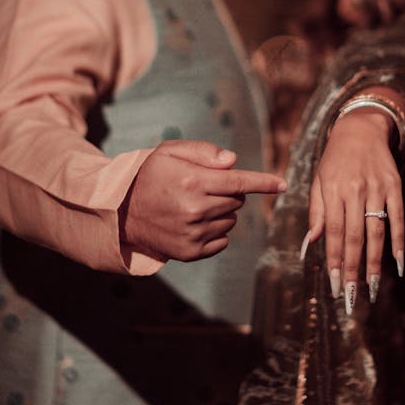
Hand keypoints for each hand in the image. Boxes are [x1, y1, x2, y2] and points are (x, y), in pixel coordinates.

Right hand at [120, 140, 285, 262]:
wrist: (120, 211)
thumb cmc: (149, 175)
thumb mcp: (170, 152)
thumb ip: (203, 152)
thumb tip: (233, 161)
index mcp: (193, 181)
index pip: (239, 181)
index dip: (264, 182)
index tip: (283, 184)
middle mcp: (195, 209)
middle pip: (237, 200)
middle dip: (229, 192)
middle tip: (204, 187)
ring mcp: (193, 233)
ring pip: (231, 221)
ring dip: (222, 212)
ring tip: (194, 205)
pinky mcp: (190, 252)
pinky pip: (222, 240)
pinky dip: (215, 231)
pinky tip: (193, 223)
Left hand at [303, 111, 404, 309]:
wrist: (361, 128)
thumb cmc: (335, 159)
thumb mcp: (318, 181)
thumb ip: (316, 212)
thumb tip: (308, 245)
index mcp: (332, 190)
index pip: (332, 232)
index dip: (333, 260)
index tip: (334, 285)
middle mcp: (354, 190)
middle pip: (353, 236)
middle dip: (352, 269)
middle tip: (351, 296)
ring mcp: (377, 188)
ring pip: (375, 232)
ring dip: (374, 263)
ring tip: (372, 288)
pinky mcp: (395, 186)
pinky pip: (398, 218)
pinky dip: (399, 241)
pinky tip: (398, 263)